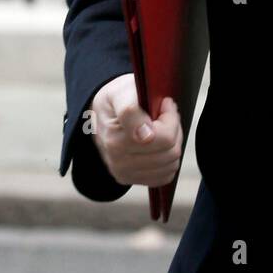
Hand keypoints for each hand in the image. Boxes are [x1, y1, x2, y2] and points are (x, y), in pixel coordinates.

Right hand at [87, 73, 183, 187]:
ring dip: (172, 144)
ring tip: (160, 129)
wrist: (99, 115)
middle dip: (173, 129)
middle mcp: (117, 159)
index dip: (169, 116)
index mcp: (115, 137)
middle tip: (163, 115)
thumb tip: (146, 135)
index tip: (163, 104)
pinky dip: (167, 161)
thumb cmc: (115, 100)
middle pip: (170, 150)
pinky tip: (157, 146)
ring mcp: (123, 172)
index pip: (164, 137)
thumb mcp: (120, 92)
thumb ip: (130, 110)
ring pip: (171, 164)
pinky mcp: (130, 180)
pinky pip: (165, 176)